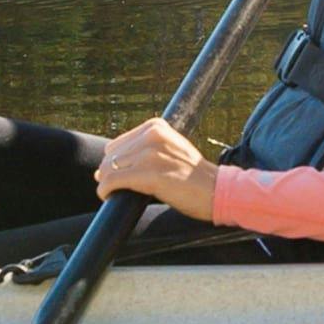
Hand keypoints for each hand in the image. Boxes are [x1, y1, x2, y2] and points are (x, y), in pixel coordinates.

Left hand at [92, 117, 219, 219]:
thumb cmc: (194, 177)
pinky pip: (112, 181)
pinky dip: (105, 191)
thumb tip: (105, 167)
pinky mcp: (149, 174)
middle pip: (110, 156)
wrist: (218, 190)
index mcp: (156, 126)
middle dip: (109, 174)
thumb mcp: (171, 150)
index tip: (119, 175)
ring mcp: (150, 153)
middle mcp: (152, 135)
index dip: (114, 162)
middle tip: (116, 188)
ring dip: (107, 184)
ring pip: (108, 169)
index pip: (117, 144)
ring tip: (115, 194)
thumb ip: (145, 150)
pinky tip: (109, 197)